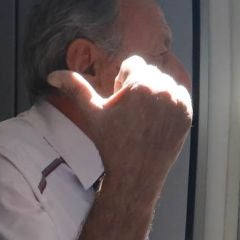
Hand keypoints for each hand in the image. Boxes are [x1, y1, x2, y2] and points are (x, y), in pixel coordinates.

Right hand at [48, 58, 192, 204]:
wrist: (134, 176)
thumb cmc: (111, 145)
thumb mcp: (92, 114)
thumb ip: (75, 88)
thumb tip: (52, 75)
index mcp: (141, 84)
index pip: (132, 63)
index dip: (122, 82)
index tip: (119, 103)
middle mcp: (164, 89)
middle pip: (149, 72)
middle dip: (138, 86)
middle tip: (129, 113)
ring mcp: (179, 102)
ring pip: (164, 82)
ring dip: (154, 93)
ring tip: (142, 118)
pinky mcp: (187, 114)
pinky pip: (177, 95)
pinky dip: (168, 103)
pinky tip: (155, 122)